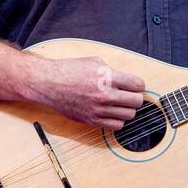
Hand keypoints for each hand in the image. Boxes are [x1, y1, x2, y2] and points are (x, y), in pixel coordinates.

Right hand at [29, 56, 145, 129]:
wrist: (49, 83)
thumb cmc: (69, 70)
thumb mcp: (95, 62)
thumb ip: (113, 71)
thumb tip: (128, 80)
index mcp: (107, 77)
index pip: (138, 85)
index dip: (138, 84)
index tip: (135, 85)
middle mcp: (105, 95)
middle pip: (136, 101)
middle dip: (135, 97)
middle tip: (129, 94)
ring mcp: (98, 110)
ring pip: (129, 115)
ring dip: (127, 109)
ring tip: (120, 104)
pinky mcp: (92, 120)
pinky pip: (116, 126)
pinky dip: (118, 120)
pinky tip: (112, 112)